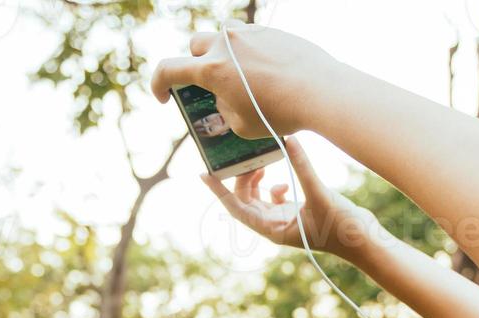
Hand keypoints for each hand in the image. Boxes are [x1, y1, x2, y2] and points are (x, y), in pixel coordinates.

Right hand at [150, 22, 337, 138]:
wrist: (319, 91)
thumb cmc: (280, 114)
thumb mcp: (242, 125)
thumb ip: (224, 109)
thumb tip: (224, 97)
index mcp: (211, 69)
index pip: (167, 69)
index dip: (158, 85)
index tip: (165, 98)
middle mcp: (225, 44)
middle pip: (196, 46)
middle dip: (196, 64)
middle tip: (208, 84)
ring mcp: (248, 33)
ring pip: (223, 36)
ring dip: (222, 53)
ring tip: (237, 75)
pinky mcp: (270, 31)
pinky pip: (250, 38)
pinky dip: (249, 54)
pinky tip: (265, 72)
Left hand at [201, 136, 379, 258]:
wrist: (364, 242)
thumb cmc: (342, 227)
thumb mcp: (320, 194)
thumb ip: (303, 167)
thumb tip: (288, 140)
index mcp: (273, 230)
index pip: (237, 208)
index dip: (219, 191)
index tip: (203, 174)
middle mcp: (275, 226)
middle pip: (245, 202)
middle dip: (241, 180)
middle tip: (246, 158)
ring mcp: (285, 221)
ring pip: (258, 199)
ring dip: (256, 182)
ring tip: (262, 163)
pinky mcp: (297, 214)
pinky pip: (274, 200)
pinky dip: (273, 188)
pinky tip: (284, 181)